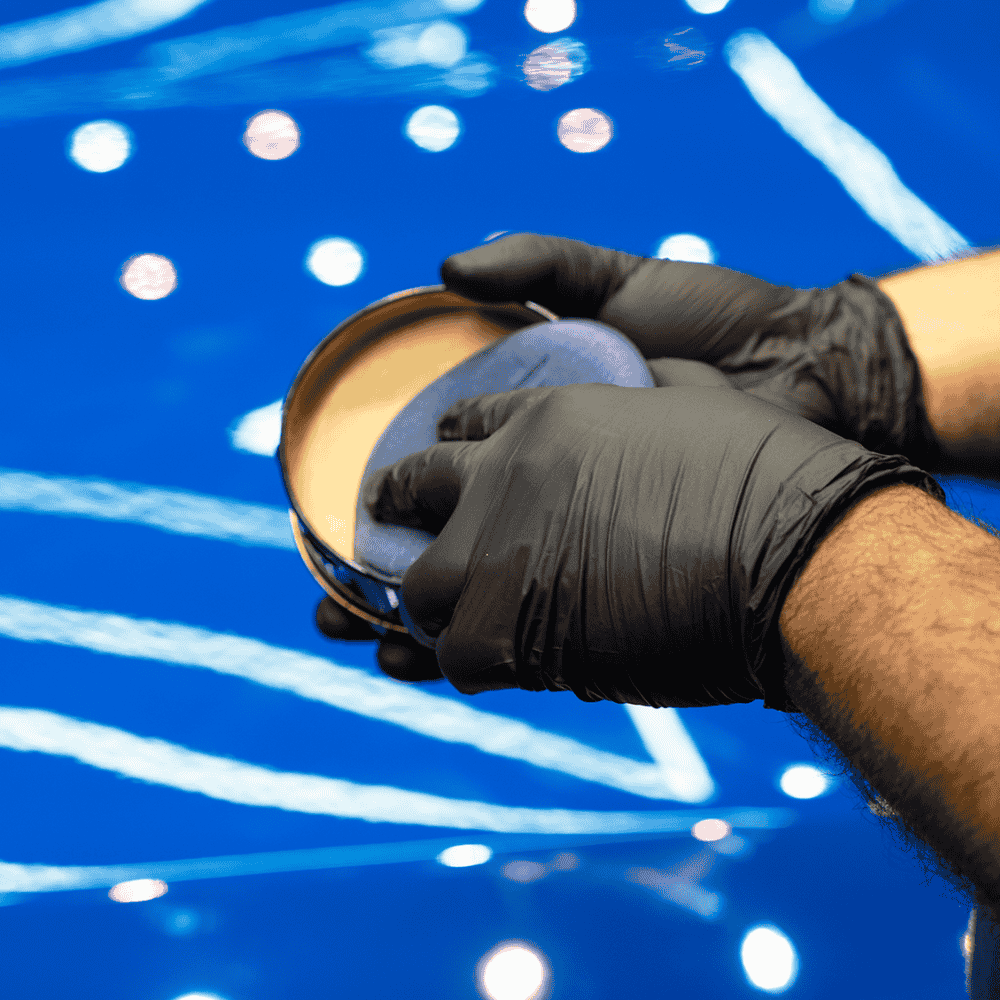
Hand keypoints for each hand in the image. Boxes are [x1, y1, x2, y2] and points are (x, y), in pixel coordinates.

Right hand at [315, 231, 945, 679]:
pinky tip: (440, 663)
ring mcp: (588, 534)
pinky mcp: (630, 567)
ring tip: (360, 644)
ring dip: (418, 628)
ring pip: (485, 597)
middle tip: (330, 606)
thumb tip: (444, 269)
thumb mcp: (619, 281)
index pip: (440, 480)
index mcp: (538, 435)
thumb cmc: (717, 327)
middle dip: (384, 583)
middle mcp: (553, 490)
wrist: (808, 377)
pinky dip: (490, 644)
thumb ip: (537, 262)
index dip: (386, 507)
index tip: (338, 528)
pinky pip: (549, 616)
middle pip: (447, 550)